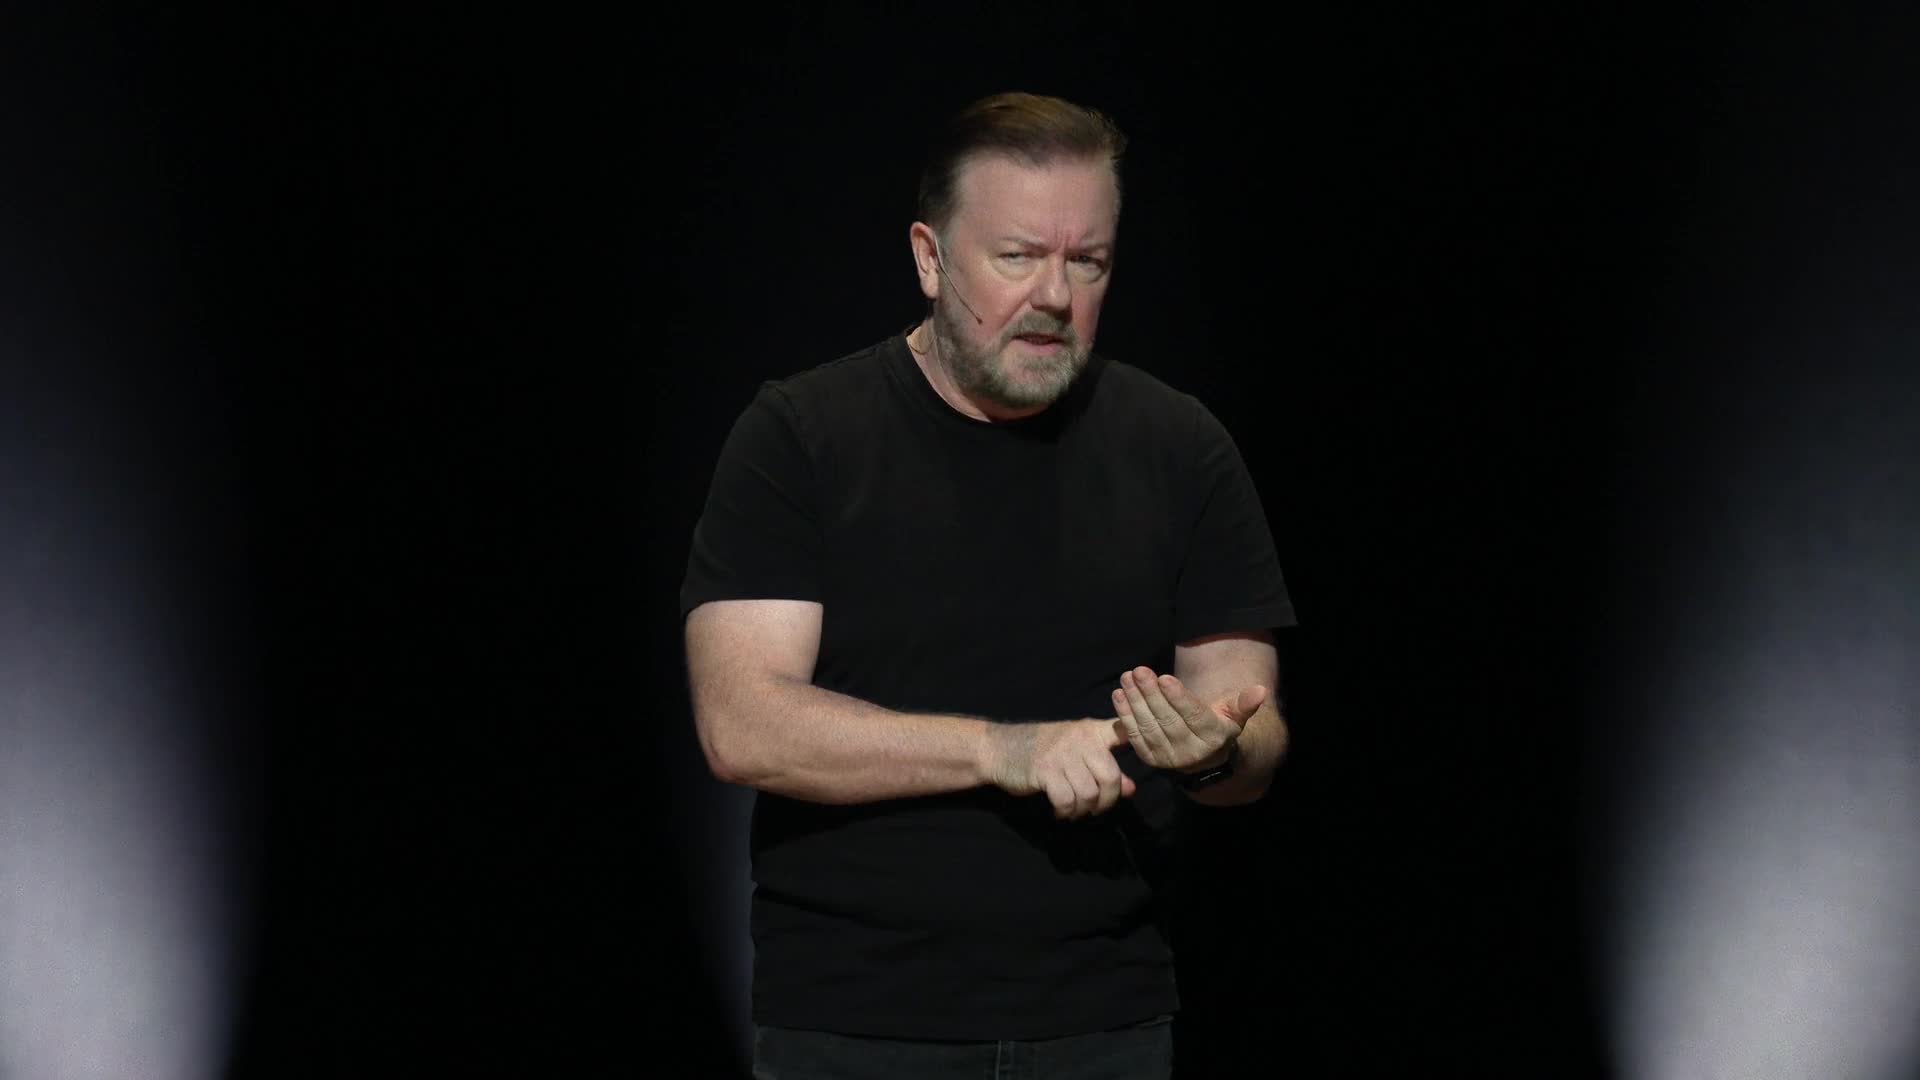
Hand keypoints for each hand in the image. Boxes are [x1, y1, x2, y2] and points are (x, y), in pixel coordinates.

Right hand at [986, 718, 1137, 819]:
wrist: (1000, 748)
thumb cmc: (1043, 751)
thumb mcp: (1076, 753)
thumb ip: (1104, 768)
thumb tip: (1130, 789)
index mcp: (1091, 731)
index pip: (1122, 730)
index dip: (1138, 739)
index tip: (1141, 756)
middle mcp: (1080, 739)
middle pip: (1111, 777)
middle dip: (1107, 801)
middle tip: (1095, 808)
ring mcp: (1062, 754)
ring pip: (1089, 793)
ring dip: (1084, 809)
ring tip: (1076, 810)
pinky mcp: (1045, 771)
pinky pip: (1067, 800)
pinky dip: (1066, 812)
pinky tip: (1061, 811)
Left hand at [1112, 666, 1266, 772]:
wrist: (1204, 757)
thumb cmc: (1218, 726)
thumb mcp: (1234, 715)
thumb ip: (1244, 704)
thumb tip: (1260, 690)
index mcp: (1213, 738)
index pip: (1193, 717)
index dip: (1178, 698)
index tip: (1164, 677)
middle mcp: (1191, 752)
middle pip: (1167, 720)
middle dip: (1151, 694)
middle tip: (1139, 670)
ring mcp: (1169, 758)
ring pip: (1149, 727)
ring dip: (1134, 701)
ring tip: (1127, 678)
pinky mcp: (1151, 759)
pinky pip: (1135, 737)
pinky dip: (1125, 716)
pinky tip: (1118, 695)